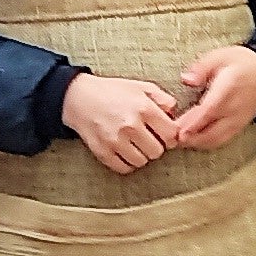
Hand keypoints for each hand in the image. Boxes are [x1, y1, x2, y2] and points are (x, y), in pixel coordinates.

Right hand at [63, 75, 181, 174]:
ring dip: (141, 155)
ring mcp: (115, 140)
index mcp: (144, 108)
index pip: (171, 134)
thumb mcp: (141, 87)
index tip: (164, 134)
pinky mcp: (102, 152)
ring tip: (135, 144)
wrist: (79, 97)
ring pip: (142, 162)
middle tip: (148, 138)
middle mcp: (130, 125)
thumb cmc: (112, 92)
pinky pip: (124, 168)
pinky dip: (127, 163)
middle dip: (156, 146)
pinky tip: (124, 151)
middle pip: (158, 151)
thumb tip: (175, 114)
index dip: (170, 136)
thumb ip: (163, 99)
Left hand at [172, 46, 255, 151]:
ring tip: (177, 139)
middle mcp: (235, 108)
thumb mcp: (220, 56)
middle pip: (211, 131)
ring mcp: (238, 120)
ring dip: (195, 143)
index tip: (178, 130)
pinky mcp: (239, 127)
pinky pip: (221, 140)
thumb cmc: (241, 63)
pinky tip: (192, 140)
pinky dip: (205, 143)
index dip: (194, 123)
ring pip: (215, 140)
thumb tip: (186, 79)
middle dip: (189, 138)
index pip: (210, 110)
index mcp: (229, 88)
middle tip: (169, 137)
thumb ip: (201, 67)